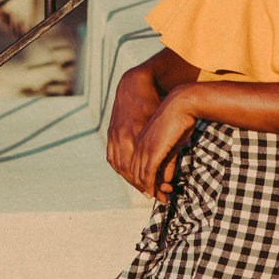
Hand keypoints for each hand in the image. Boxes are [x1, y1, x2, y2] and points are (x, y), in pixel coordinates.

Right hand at [106, 65, 160, 184]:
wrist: (135, 83)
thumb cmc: (156, 103)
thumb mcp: (165, 128)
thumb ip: (166, 152)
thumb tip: (167, 177)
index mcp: (138, 137)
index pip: (142, 170)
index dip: (150, 185)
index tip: (158, 194)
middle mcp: (123, 137)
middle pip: (130, 171)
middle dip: (142, 186)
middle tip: (154, 195)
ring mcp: (114, 135)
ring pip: (120, 166)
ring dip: (131, 179)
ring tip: (143, 187)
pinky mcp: (111, 133)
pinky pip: (112, 157)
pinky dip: (120, 168)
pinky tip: (128, 174)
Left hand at [130, 88, 197, 201]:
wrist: (181, 104)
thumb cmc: (179, 120)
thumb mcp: (172, 144)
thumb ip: (167, 161)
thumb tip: (166, 178)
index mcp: (138, 142)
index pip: (135, 168)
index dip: (144, 182)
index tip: (155, 192)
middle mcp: (136, 146)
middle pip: (135, 175)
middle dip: (147, 189)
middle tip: (160, 199)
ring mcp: (142, 149)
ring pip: (140, 177)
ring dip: (151, 190)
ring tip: (162, 199)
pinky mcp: (151, 151)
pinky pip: (147, 174)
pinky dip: (151, 186)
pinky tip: (155, 193)